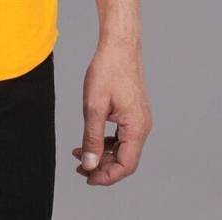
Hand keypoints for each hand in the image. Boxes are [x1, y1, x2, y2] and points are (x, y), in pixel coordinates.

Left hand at [71, 40, 152, 185]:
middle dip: (102, 166)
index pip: (125, 166)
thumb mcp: (94, 106)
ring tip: (80, 153)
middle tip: (79, 166)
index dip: (106, 176)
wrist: (119, 44)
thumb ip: (92, 137)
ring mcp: (139, 119)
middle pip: (125, 160)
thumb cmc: (108, 69)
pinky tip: (91, 138)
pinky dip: (107, 141)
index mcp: (137, 127)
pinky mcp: (133, 112)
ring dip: (103, 154)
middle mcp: (142, 126)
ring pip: (123, 148)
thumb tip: (89, 164)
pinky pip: (122, 135)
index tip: (86, 177)